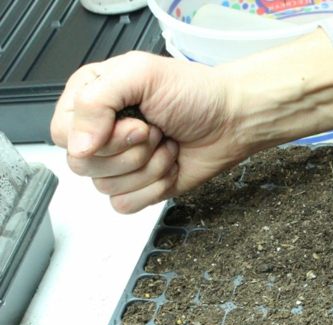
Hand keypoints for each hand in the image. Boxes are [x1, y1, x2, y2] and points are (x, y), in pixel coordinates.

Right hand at [51, 51, 248, 213]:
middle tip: (154, 131)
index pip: (63, 132)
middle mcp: (101, 132)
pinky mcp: (138, 187)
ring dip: (148, 167)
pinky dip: (154, 188)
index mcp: (92, 99)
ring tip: (166, 144)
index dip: (97, 136)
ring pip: (106, 186)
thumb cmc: (196, 93)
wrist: (233, 121)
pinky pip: (125, 204)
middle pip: (81, 164)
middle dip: (130, 151)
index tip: (135, 123)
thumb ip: (97, 101)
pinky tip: (169, 166)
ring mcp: (119, 163)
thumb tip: (77, 145)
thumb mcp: (140, 74)